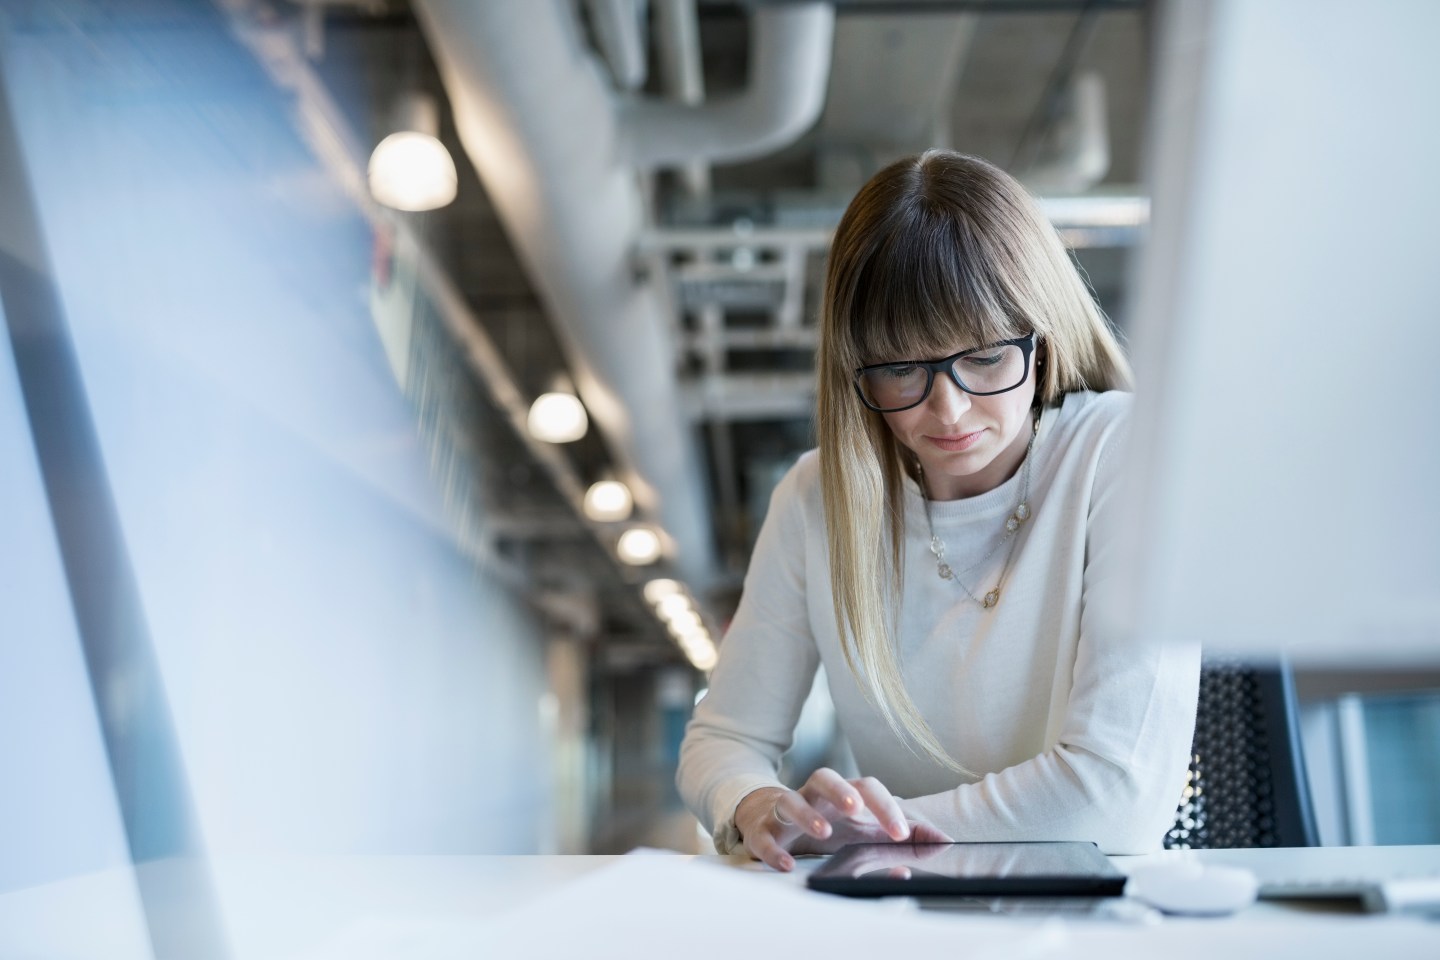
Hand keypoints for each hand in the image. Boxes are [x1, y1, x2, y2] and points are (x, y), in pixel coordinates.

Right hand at [733, 768, 952, 872]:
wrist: (773, 820)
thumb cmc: (829, 824)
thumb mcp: (867, 830)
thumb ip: (905, 837)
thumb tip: (942, 840)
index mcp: (844, 794)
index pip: (867, 788)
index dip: (885, 808)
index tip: (901, 834)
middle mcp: (814, 796)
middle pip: (825, 777)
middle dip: (841, 790)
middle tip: (855, 808)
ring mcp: (785, 810)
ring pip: (790, 799)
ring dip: (806, 813)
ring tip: (822, 831)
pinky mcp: (762, 829)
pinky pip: (763, 835)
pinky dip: (772, 849)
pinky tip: (786, 864)